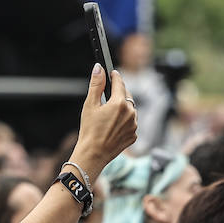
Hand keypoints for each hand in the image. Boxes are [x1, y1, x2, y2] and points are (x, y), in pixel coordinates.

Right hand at [71, 64, 136, 181]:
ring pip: (130, 109)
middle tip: (108, 95)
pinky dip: (124, 121)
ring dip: (122, 108)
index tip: (112, 73)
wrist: (93, 155)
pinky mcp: (134, 135)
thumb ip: (96, 85)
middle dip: (118, 93)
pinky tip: (112, 126)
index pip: (120, 83)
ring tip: (109, 114)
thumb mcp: (90, 105)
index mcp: (120, 103)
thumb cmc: (89, 131)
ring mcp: (134, 125)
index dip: (115, 76)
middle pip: (126, 95)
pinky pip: (131, 123)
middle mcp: (131, 112)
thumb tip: (98, 68)